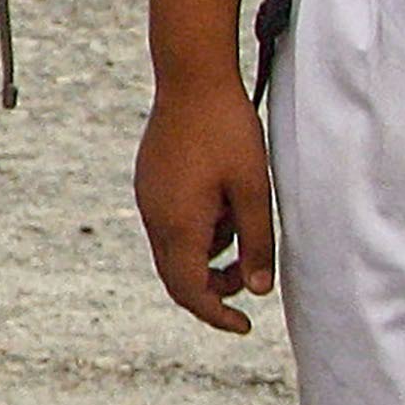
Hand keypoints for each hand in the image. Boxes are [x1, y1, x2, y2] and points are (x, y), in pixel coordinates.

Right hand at [136, 75, 278, 332]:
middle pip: (176, 277)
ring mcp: (147, 198)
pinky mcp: (149, 183)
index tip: (244, 325)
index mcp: (179, 225)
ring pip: (173, 250)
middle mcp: (155, 217)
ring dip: (206, 256)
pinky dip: (195, 233)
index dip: (217, 314)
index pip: (191, 291)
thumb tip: (257, 289)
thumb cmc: (227, 131)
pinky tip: (220, 205)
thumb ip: (257, 244)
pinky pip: (168, 225)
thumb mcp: (254, 191)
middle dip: (211, 289)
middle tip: (246, 283)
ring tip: (240, 225)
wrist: (192, 79)